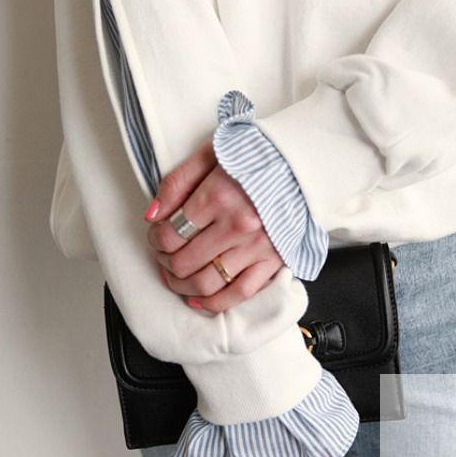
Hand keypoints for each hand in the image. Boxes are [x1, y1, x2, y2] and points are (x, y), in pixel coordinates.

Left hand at [144, 137, 283, 312]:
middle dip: (165, 263)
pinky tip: (199, 300)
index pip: (170, 234)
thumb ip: (178, 182)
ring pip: (206, 283)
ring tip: (176, 278)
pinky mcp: (274, 261)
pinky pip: (240, 293)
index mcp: (218, 196)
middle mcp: (237, 226)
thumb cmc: (257, 156)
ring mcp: (257, 247)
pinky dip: (215, 303)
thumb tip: (152, 215)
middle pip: (184, 262)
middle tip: (164, 256)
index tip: (157, 234)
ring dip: (182, 286)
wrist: (303, 165)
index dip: (155, 239)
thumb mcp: (211, 153)